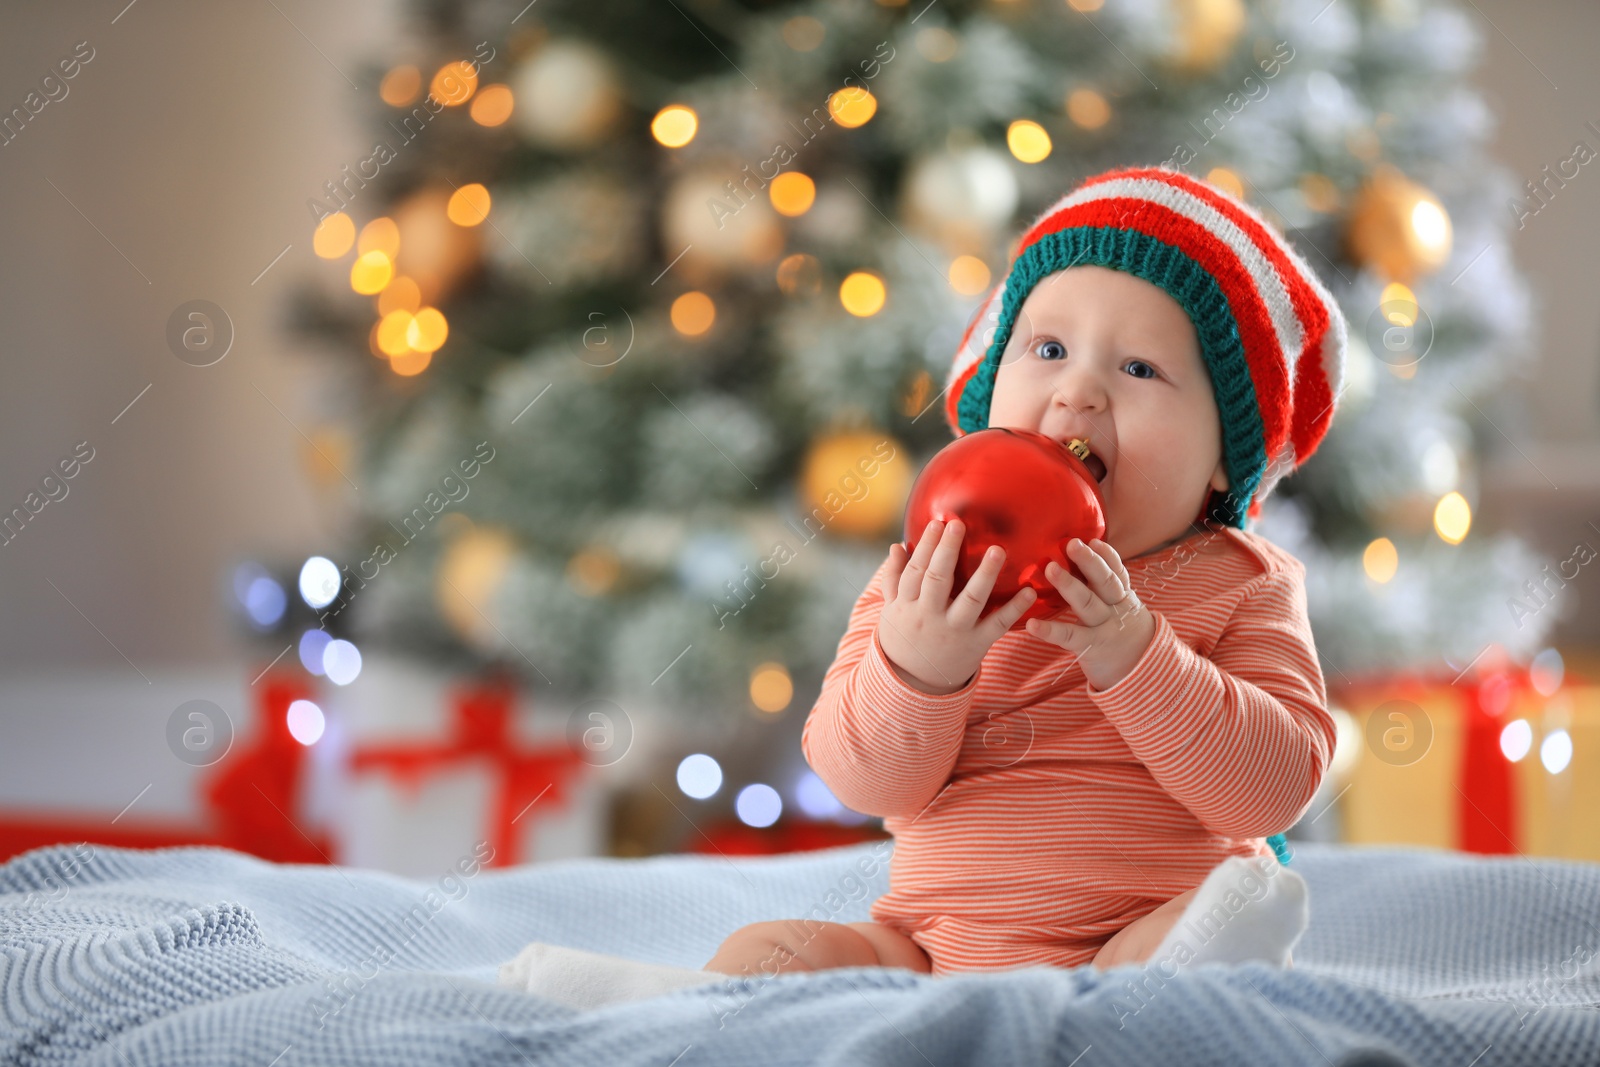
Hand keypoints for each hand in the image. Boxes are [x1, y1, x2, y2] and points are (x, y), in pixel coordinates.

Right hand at [876, 517, 1036, 694]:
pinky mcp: (976, 644)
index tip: (938, 523)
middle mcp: (930, 616)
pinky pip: (997, 625)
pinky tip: (1029, 591)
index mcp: (908, 605)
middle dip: (947, 552)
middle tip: (958, 525)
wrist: (915, 683)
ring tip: (997, 550)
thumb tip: (897, 546)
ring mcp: (954, 630)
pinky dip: (1014, 609)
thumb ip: (894, 578)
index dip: (926, 547)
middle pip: (938, 580)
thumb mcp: (892, 610)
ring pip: (970, 600)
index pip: (916, 570)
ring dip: (985, 575)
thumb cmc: (905, 638)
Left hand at [1023, 537, 1155, 690]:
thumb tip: (1087, 560)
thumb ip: (1106, 589)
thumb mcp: (1121, 609)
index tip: (1092, 540)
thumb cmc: (1120, 633)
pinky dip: (1050, 630)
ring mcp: (1103, 627)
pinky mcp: (1090, 647)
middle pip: (1105, 582)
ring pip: (1087, 603)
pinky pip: (1069, 636)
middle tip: (1071, 543)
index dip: (1106, 556)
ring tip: (1050, 568)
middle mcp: (1115, 609)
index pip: (1117, 572)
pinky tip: (1032, 623)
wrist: (1139, 673)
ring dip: (1069, 585)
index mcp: (1121, 597)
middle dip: (1089, 562)